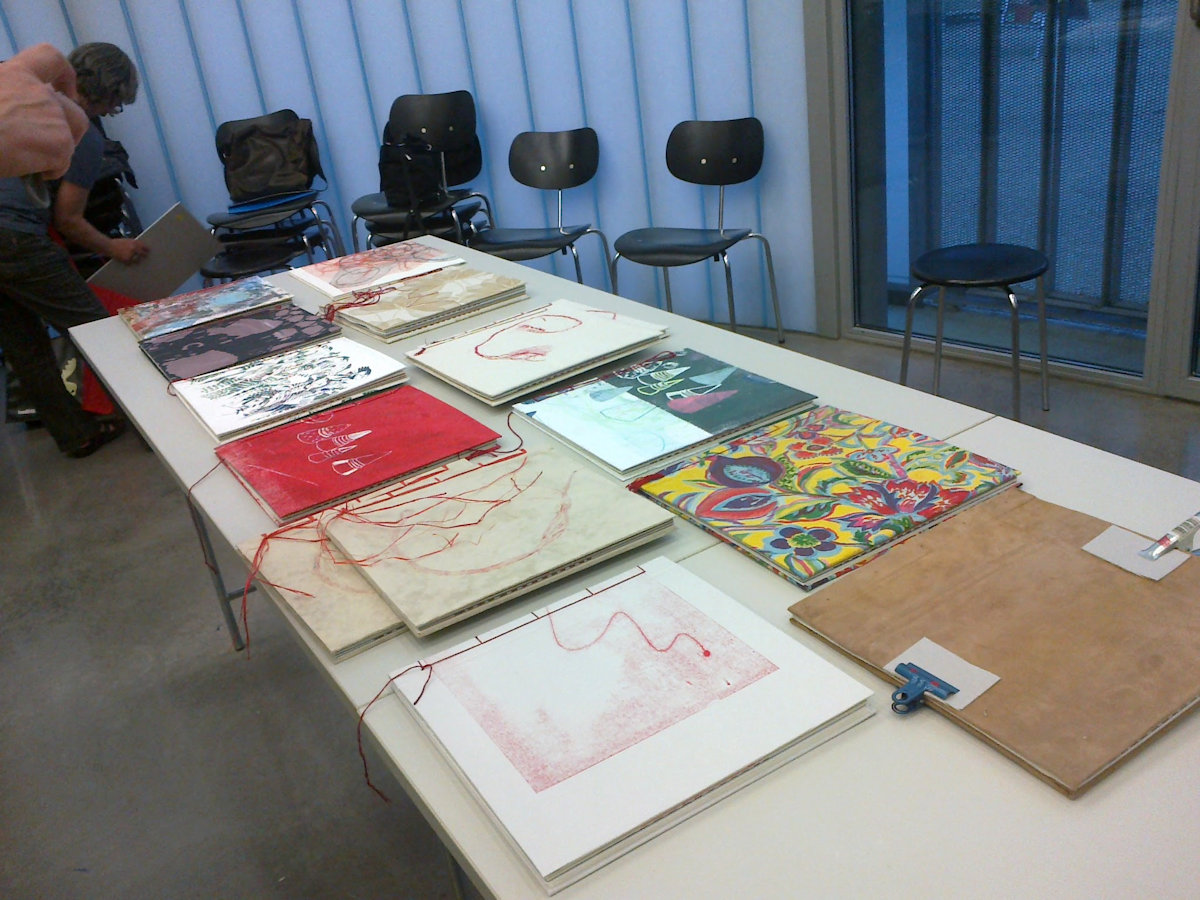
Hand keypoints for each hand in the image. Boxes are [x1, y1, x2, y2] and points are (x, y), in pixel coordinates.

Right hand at [0, 44, 88, 178]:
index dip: (65, 75)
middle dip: (66, 129)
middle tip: (43, 143)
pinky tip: (29, 171)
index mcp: (16, 73)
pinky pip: (64, 161)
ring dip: (57, 150)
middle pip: (73, 110)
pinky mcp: (60, 142)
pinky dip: (50, 170)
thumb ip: (5, 93)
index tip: (65, 92)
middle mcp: (40, 91)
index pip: (50, 57)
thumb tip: (11, 110)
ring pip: (71, 136)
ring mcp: (53, 116)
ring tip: (33, 159)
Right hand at [109, 237, 149, 264]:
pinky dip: (129, 263)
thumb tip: (141, 248)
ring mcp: (131, 254)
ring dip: (137, 261)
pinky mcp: (127, 260)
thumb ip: (134, 244)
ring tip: (136, 261)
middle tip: (144, 258)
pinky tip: (128, 262)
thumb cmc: (117, 243)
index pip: (145, 247)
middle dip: (144, 256)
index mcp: (135, 242)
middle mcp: (134, 248)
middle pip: (143, 254)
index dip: (147, 250)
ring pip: (138, 260)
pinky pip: (131, 263)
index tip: (148, 252)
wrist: (108, 246)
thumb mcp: (127, 240)